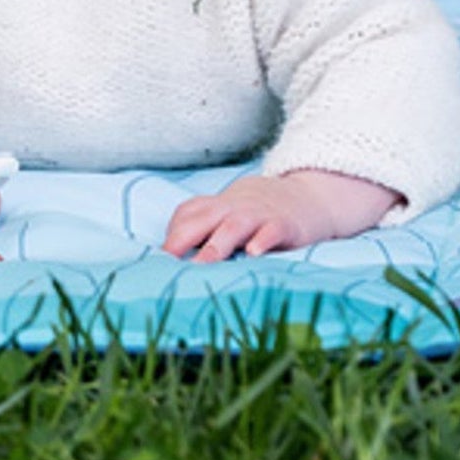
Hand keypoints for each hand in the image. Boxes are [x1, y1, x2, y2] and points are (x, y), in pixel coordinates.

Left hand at [163, 169, 401, 261]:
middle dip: (184, 240)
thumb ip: (200, 225)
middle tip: (167, 263)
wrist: (305, 196)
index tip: (155, 259)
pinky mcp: (284, 225)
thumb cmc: (255, 211)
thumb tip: (167, 252)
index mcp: (216, 207)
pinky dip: (262, 240)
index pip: (186, 216)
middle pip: (203, 220)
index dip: (171, 236)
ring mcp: (258, 215)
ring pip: (233, 226)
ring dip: (217, 244)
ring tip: (203, 264)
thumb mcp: (226, 212)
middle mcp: (233, 209)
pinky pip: (271, 231)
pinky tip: (253, 253)